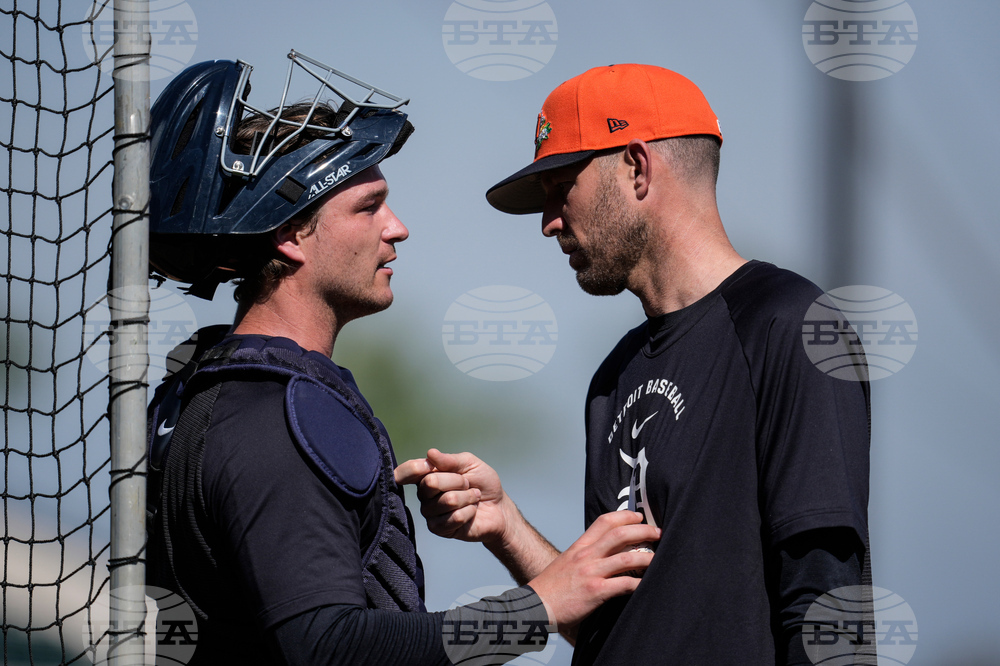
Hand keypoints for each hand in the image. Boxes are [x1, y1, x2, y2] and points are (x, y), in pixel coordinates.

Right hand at [394, 448, 513, 543]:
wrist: (498, 508)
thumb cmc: (482, 483)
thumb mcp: (470, 464)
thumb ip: (450, 460)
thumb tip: (430, 453)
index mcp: (426, 475)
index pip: (405, 471)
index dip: (414, 468)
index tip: (429, 466)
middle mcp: (423, 494)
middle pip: (431, 482)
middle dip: (458, 481)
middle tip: (468, 484)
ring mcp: (430, 513)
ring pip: (447, 501)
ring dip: (467, 497)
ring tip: (472, 498)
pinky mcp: (439, 529)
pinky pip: (455, 517)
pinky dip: (469, 512)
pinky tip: (471, 512)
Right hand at [527, 511, 659, 630]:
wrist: (535, 606)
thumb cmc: (551, 588)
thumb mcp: (567, 562)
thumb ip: (585, 555)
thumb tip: (606, 554)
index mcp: (580, 546)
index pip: (605, 521)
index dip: (625, 516)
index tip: (639, 518)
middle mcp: (586, 555)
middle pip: (620, 534)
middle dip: (643, 531)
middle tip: (657, 533)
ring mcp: (591, 572)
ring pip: (626, 557)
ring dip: (647, 557)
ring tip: (658, 559)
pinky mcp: (595, 591)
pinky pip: (624, 584)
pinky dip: (639, 583)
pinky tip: (646, 585)